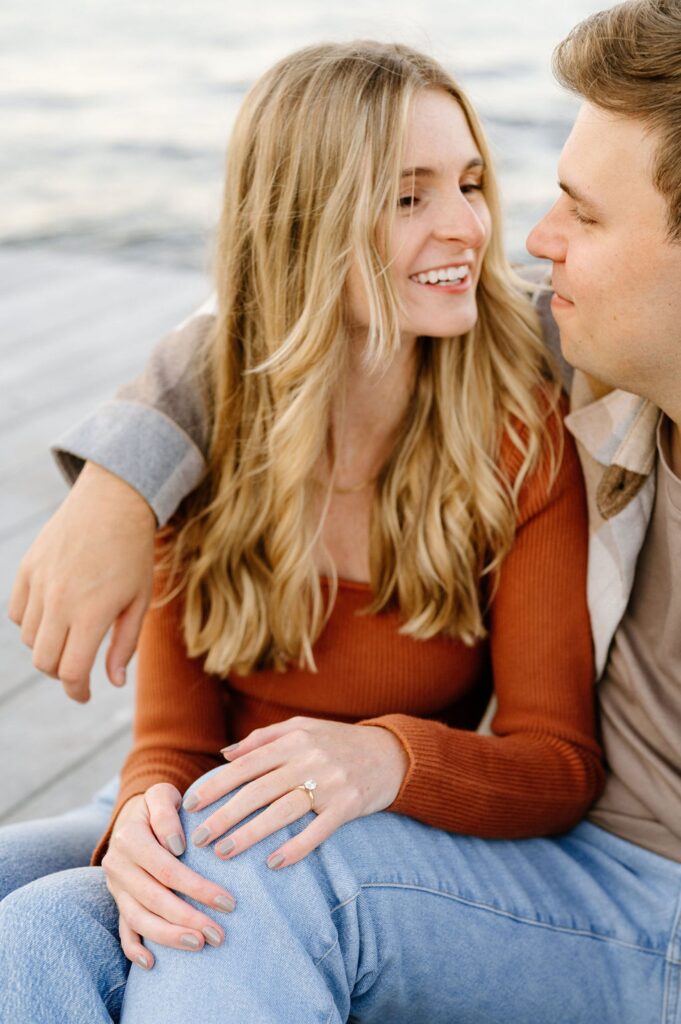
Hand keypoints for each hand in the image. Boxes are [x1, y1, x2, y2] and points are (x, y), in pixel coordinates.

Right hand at [8, 461, 155, 701]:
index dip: (77, 690)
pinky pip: (16, 612)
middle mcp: (60, 600)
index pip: (70, 671)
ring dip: (48, 646)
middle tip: (78, 669)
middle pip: (44, 662)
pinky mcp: (27, 568)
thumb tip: (113, 682)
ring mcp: (39, 582)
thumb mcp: (139, 601)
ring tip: (72, 634)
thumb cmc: (133, 555)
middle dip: (61, 674)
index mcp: (93, 612)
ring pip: (29, 639)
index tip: (85, 694)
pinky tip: (53, 614)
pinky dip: (30, 622)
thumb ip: (125, 644)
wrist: (113, 503)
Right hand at [103, 784, 236, 968]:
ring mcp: (116, 887)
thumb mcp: (161, 794)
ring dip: (169, 937)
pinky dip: (133, 948)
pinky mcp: (118, 901)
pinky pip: (123, 929)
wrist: (132, 814)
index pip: (167, 869)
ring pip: (139, 919)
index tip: (228, 900)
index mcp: (130, 838)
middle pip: (155, 898)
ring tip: (200, 944)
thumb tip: (177, 845)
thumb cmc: (157, 805)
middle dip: (189, 919)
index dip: (197, 888)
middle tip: (220, 934)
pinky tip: (152, 964)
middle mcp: (118, 865)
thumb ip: (167, 812)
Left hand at [182, 716, 408, 868]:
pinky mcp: (348, 806)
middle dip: (224, 815)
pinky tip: (273, 863)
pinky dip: (295, 848)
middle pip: (258, 791)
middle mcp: (309, 759)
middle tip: (198, 838)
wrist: (389, 753)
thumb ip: (263, 738)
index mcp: (293, 739)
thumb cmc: (336, 741)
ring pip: (282, 811)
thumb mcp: (302, 727)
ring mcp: (330, 783)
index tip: (190, 805)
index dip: (215, 785)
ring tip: (224, 852)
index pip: (245, 764)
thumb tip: (224, 754)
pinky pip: (318, 831)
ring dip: (250, 834)